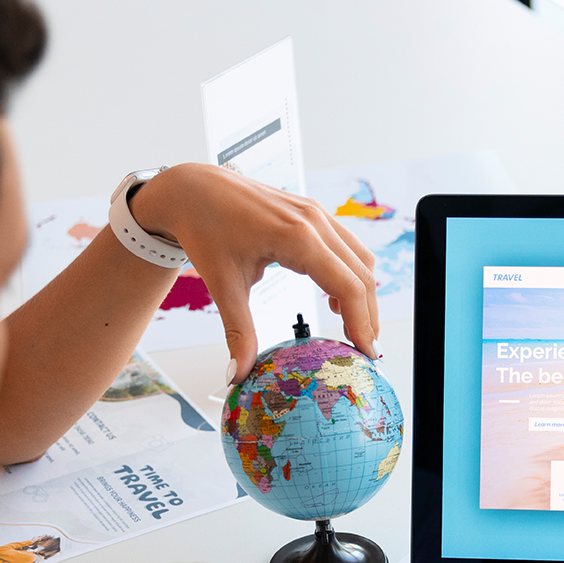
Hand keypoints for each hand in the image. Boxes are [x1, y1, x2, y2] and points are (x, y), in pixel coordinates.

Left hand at [130, 163, 379, 381]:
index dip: (362, 323)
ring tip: (354, 327)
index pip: (348, 286)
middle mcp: (314, 221)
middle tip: (365, 349)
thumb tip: (238, 373)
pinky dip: (350, 274)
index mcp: (297, 237)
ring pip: (360, 259)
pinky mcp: (313, 213)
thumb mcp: (223, 285)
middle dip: (368, 315)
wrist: (194, 188)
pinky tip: (335, 297)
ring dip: (363, 294)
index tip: (365, 353)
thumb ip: (238, 332)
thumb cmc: (205, 226)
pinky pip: (346, 246)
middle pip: (362, 275)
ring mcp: (316, 214)